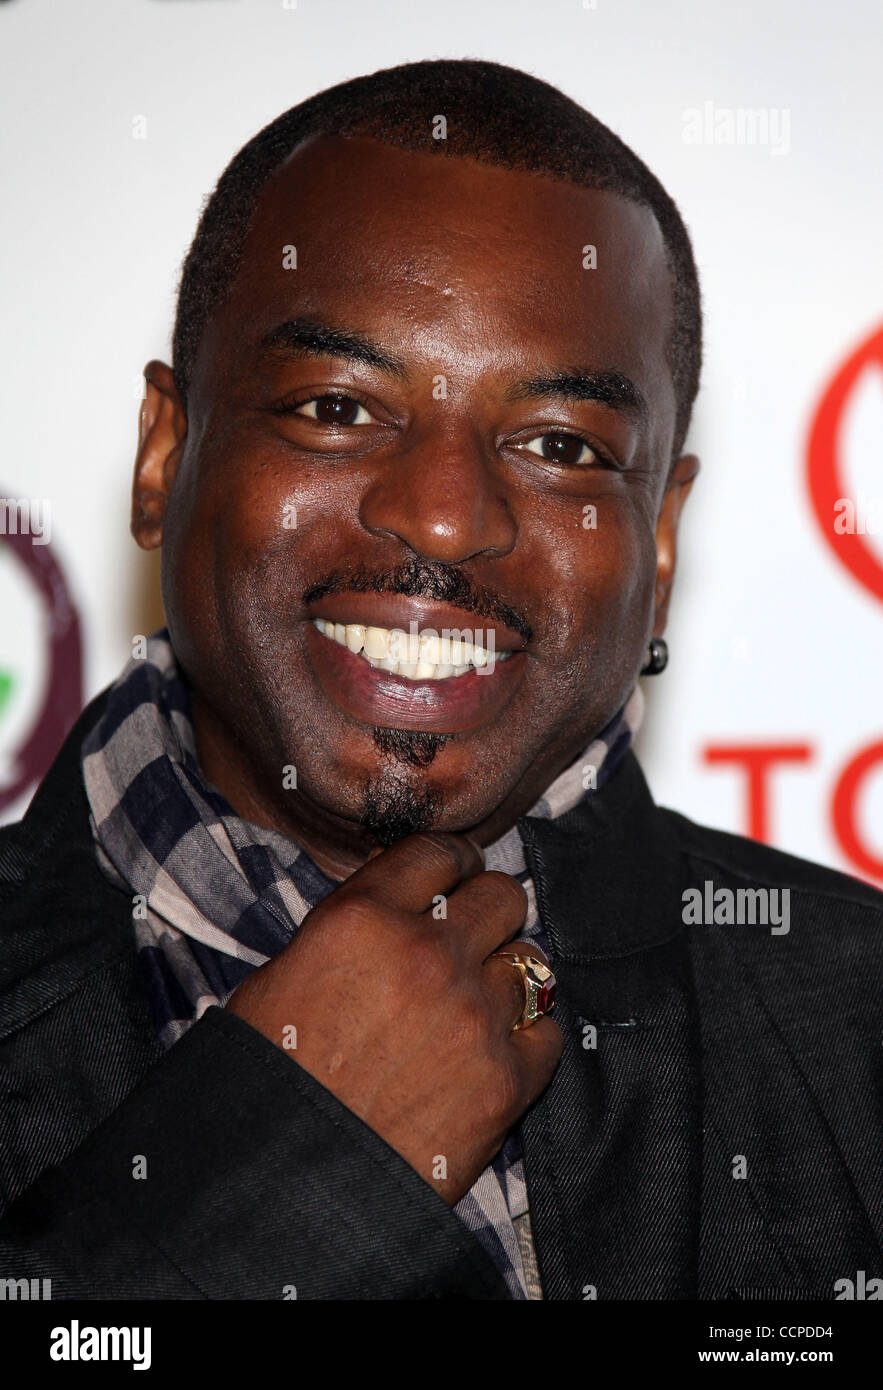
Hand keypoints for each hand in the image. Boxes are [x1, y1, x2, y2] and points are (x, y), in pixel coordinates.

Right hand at [225, 832, 562, 1203]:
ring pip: (530, 960)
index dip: (451, 862)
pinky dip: (526, 1038)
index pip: (436, 852)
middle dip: (488, 911)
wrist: (282, 1185)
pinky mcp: (506, 1078)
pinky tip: (495, 1052)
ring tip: (480, 1002)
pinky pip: (545, 1031)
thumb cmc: (266, 1083)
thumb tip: (390, 909)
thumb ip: (347, 932)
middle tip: (474, 936)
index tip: (456, 875)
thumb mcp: (279, 978)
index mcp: (361, 919)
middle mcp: (425, 953)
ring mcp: (473, 1014)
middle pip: (501, 894)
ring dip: (506, 976)